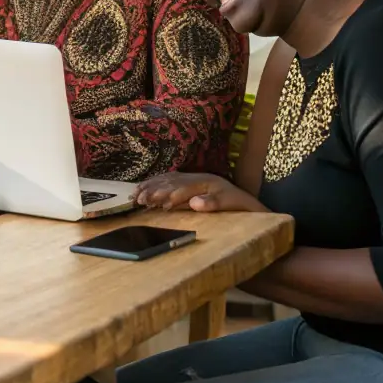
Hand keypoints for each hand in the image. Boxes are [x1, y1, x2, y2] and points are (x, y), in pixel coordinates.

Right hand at [133, 172, 257, 212]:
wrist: (247, 202)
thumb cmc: (239, 205)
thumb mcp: (230, 204)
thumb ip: (212, 203)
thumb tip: (193, 203)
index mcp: (205, 182)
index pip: (183, 188)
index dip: (169, 195)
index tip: (156, 204)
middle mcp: (196, 177)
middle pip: (171, 182)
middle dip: (153, 190)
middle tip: (138, 199)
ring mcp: (192, 178)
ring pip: (167, 180)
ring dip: (150, 186)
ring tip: (136, 195)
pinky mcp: (190, 181)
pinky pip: (169, 180)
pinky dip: (155, 183)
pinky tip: (146, 187)